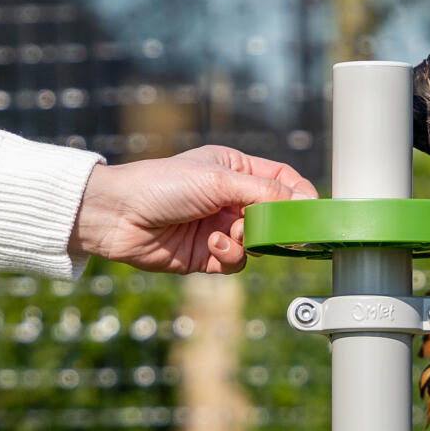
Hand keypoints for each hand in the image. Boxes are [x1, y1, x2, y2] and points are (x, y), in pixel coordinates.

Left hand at [69, 145, 316, 273]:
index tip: (312, 210)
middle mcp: (230, 197)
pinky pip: (237, 261)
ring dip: (248, 241)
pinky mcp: (209, 254)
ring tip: (228, 234)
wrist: (117, 216)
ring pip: (259, 242)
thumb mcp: (220, 180)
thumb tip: (306, 201)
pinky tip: (212, 245)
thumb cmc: (162, 185)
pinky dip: (230, 255)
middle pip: (275, 215)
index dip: (300, 194)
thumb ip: (266, 192)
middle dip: (276, 224)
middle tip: (280, 232)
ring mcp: (221, 226)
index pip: (281, 179)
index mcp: (234, 169)